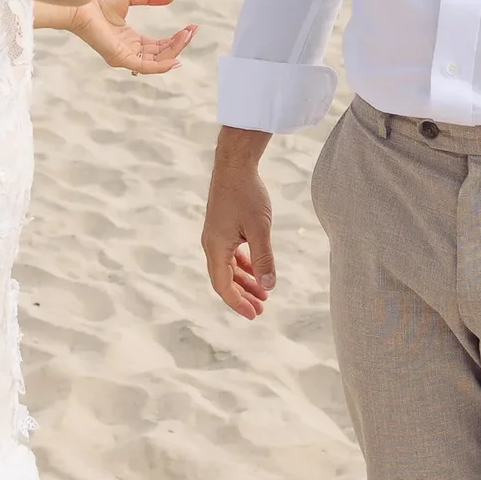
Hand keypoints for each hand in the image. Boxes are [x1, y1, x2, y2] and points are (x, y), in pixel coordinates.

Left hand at [67, 0, 194, 73]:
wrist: (80, 2)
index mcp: (131, 39)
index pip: (159, 45)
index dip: (176, 38)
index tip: (192, 27)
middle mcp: (129, 51)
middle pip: (161, 54)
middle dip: (179, 44)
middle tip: (192, 31)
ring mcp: (124, 56)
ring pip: (156, 61)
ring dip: (174, 51)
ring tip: (187, 36)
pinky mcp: (120, 58)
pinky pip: (145, 66)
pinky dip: (162, 65)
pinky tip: (176, 59)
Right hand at [202, 128, 275, 319]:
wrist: (235, 164)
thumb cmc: (247, 194)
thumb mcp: (260, 229)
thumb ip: (264, 259)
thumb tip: (269, 286)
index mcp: (216, 247)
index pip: (223, 286)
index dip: (238, 303)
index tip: (254, 315)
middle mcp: (211, 244)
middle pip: (224, 280)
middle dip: (242, 296)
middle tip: (261, 309)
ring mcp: (216, 235)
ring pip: (228, 267)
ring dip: (244, 281)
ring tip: (263, 293)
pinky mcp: (222, 227)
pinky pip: (230, 254)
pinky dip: (243, 265)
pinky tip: (257, 268)